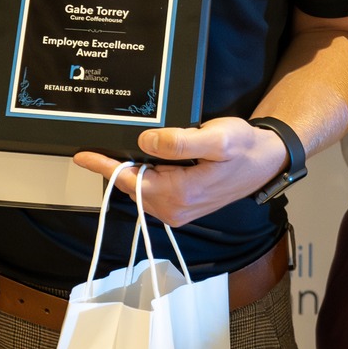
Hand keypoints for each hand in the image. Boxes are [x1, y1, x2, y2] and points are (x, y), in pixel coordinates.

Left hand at [72, 117, 288, 227]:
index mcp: (179, 194)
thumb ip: (180, 141)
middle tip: (100, 144)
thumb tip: (146, 142)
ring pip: (142, 189)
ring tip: (119, 150)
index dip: (104, 165)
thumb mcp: (216, 138)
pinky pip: (153, 191)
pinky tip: (144, 160)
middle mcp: (175, 209)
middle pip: (133, 187)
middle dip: (115, 167)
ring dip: (130, 172)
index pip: (131, 180)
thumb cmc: (244, 148)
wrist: (266, 161)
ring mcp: (179, 210)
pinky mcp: (183, 206)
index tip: (81, 155)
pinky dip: (143, 176)